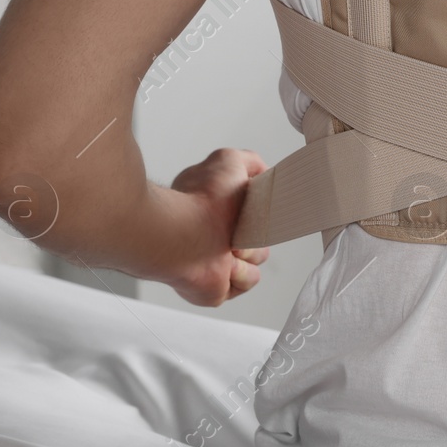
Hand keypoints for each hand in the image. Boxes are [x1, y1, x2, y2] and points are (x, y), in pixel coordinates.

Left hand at [145, 148, 270, 306]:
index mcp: (213, 209)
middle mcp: (212, 235)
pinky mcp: (216, 287)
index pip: (248, 211)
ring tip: (229, 245)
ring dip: (250, 252)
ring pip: (257, 258)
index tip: (257, 204)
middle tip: (242, 226)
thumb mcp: (229, 160)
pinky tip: (224, 262)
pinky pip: (248, 279)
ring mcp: (213, 261)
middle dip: (258, 231)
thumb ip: (248, 161)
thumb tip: (261, 171)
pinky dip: (241, 271)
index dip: (258, 208)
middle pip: (259, 235)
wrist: (185, 234)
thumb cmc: (202, 200)